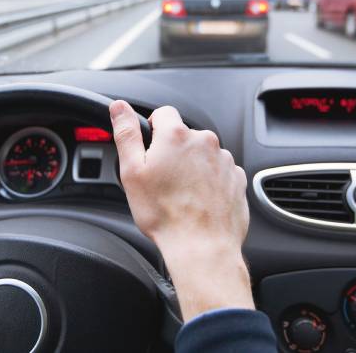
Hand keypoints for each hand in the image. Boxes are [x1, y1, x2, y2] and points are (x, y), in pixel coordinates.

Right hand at [109, 100, 253, 320]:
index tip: (150, 151)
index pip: (163, 113)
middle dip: (172, 152)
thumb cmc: (164, 214)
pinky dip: (209, 181)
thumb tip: (119, 107)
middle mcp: (205, 141)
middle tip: (162, 180)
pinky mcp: (236, 179)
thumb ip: (126, 133)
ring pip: (202, 154)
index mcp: (176, 135)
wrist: (202, 247)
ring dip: (192, 167)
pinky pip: (219, 171)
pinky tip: (198, 201)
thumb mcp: (132, 171)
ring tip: (181, 194)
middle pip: (183, 136)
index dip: (153, 130)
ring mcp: (224, 160)